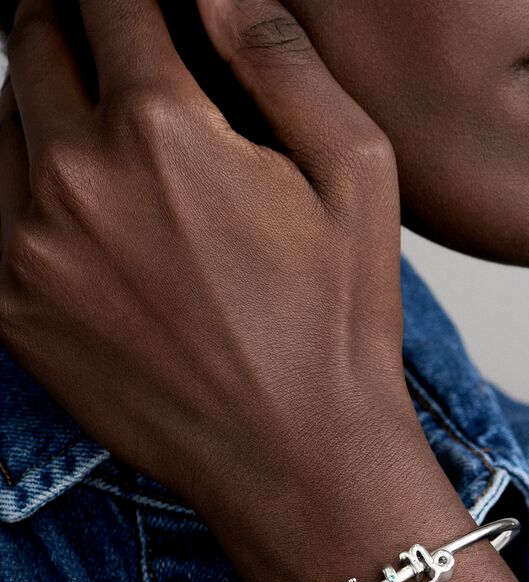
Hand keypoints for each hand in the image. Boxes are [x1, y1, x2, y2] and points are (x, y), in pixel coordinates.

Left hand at [0, 0, 413, 520]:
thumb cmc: (337, 324)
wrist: (296, 454)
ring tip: (117, 144)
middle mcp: (74, 179)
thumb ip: (283, 61)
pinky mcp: (11, 313)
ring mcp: (29, 250)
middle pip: (32, 39)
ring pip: (3, 121)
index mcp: (161, 130)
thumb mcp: (358, 175)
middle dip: (75, 26)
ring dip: (50, 107)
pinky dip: (33, 188)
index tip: (147, 11)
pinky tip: (98, 219)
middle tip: (123, 53)